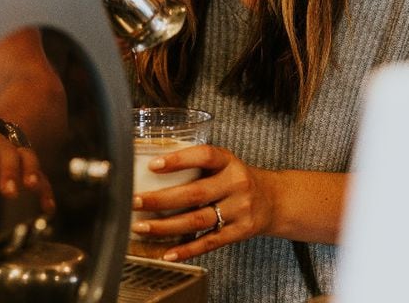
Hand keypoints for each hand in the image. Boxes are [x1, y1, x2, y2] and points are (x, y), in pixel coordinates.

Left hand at [0, 129, 55, 213]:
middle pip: (6, 155)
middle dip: (9, 171)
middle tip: (8, 191)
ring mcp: (16, 155)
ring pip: (28, 158)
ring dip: (31, 172)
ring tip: (32, 188)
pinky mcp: (28, 167)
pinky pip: (41, 176)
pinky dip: (46, 191)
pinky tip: (49, 209)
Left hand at [130, 144, 275, 260]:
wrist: (273, 200)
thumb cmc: (238, 179)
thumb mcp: (225, 163)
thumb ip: (198, 164)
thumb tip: (152, 167)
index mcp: (229, 162)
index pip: (204, 156)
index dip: (179, 159)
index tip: (153, 164)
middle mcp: (235, 184)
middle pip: (195, 193)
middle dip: (161, 199)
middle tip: (135, 201)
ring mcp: (238, 210)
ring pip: (197, 220)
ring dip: (166, 226)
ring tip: (142, 227)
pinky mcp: (238, 232)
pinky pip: (208, 243)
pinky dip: (186, 249)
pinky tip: (166, 252)